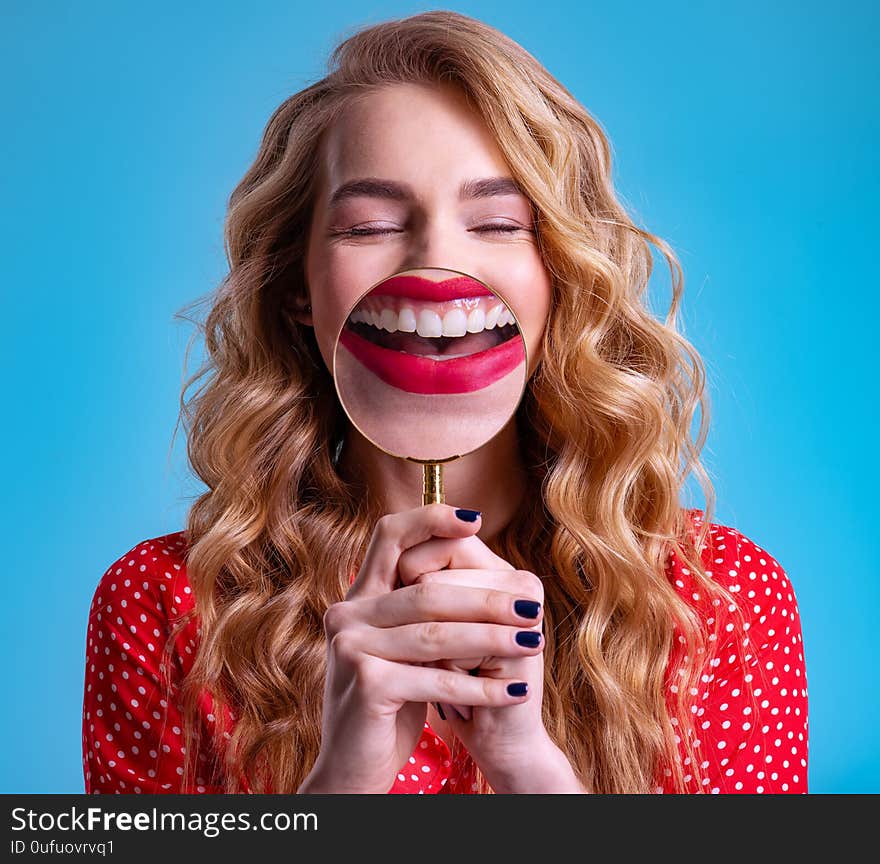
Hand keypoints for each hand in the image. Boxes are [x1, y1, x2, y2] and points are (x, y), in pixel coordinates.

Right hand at [300, 503, 538, 793]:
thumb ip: (419, 606)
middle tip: (530, 606)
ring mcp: (352, 647)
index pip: (388, 536)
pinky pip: (437, 681)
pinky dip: (481, 689)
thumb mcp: (401, 646)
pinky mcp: (366, 684)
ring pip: (437, 635)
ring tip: (533, 642)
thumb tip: (471, 554)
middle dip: (486, 599)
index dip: (429, 520)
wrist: (352, 767)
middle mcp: (347, 614)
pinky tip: (514, 691)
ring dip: (493, 640)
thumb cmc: (388, 703)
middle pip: (427, 590)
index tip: (476, 521)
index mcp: (358, 597)